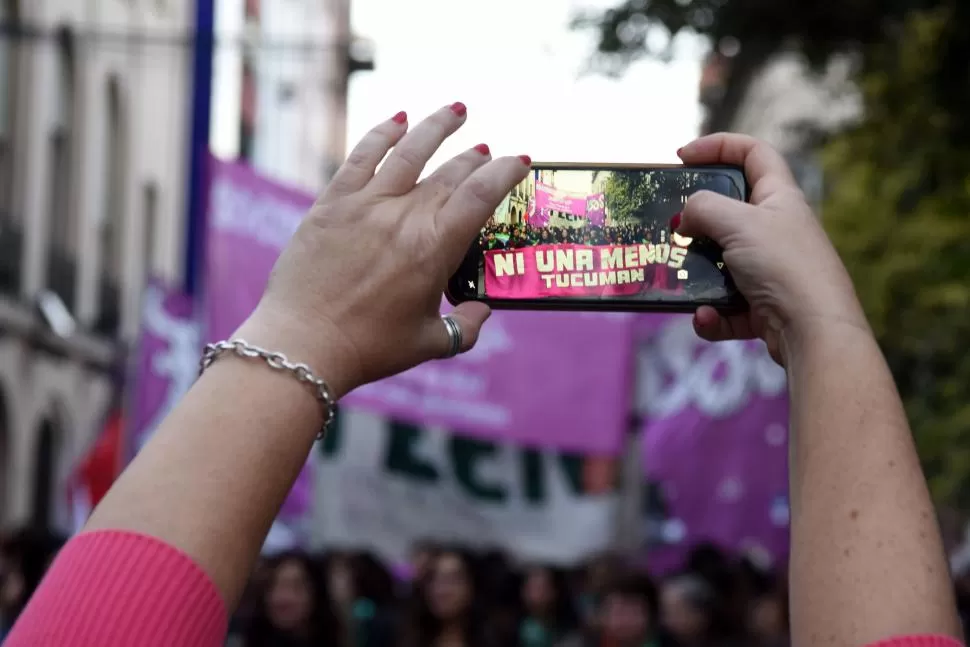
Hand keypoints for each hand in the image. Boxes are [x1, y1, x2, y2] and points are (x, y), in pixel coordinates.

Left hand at [241, 104, 529, 396]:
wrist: (302, 343)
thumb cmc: (368, 348)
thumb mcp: (429, 344)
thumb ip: (465, 327)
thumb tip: (482, 311)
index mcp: (435, 249)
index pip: (482, 194)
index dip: (506, 172)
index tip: (520, 161)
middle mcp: (405, 217)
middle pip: (451, 172)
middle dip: (476, 158)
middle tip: (487, 153)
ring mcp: (367, 205)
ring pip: (410, 150)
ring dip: (438, 126)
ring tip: (458, 111)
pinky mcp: (333, 203)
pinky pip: (362, 156)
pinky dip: (383, 133)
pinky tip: (399, 119)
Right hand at [675, 133, 867, 363]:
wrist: (814, 331)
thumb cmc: (783, 265)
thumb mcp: (739, 223)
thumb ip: (703, 208)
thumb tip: (685, 218)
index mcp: (779, 197)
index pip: (752, 153)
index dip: (718, 146)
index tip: (682, 157)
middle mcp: (777, 230)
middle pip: (730, 211)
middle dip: (698, 220)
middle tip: (672, 227)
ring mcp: (770, 269)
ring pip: (721, 263)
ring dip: (698, 273)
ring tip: (680, 279)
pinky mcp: (762, 306)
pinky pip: (725, 305)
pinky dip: (712, 313)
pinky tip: (707, 317)